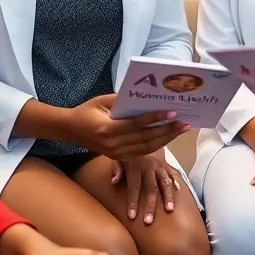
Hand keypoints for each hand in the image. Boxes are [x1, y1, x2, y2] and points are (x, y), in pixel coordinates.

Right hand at [62, 95, 189, 160]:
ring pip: (146, 148)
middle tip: (184, 122)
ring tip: (181, 130)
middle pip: (145, 138)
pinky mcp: (118, 157)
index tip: (172, 112)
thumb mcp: (102, 100)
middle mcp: (113, 144)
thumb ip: (122, 100)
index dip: (155, 118)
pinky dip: (156, 145)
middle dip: (167, 130)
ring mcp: (116, 153)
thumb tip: (145, 97)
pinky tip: (168, 137)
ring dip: (166, 139)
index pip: (136, 124)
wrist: (70, 130)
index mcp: (107, 129)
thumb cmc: (87, 111)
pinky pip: (141, 152)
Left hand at [111, 152, 181, 224]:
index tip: (132, 217)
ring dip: (167, 197)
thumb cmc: (125, 152)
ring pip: (165, 182)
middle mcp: (148, 166)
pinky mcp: (166, 165)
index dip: (133, 202)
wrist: (138, 136)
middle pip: (150, 188)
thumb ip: (116, 169)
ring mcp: (159, 165)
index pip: (134, 186)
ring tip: (169, 210)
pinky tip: (179, 194)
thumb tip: (114, 182)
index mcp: (135, 165)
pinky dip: (176, 184)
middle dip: (150, 206)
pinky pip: (173, 175)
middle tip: (149, 221)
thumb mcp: (117, 157)